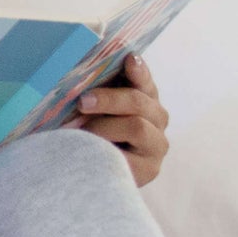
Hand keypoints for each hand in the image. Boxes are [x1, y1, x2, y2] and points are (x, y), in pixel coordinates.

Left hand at [78, 54, 169, 186]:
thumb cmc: (86, 135)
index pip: (144, 80)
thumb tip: (84, 68)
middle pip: (139, 102)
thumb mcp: (90, 110)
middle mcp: (156, 120)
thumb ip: (94, 90)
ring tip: (80, 132)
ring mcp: (155, 146)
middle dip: (109, 99)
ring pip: (136, 126)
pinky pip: (127, 156)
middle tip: (82, 102)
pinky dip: (104, 149)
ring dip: (103, 126)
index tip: (129, 59)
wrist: (85, 177)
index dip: (138, 70)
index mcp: (145, 99)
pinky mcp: (148, 170)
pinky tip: (88, 149)